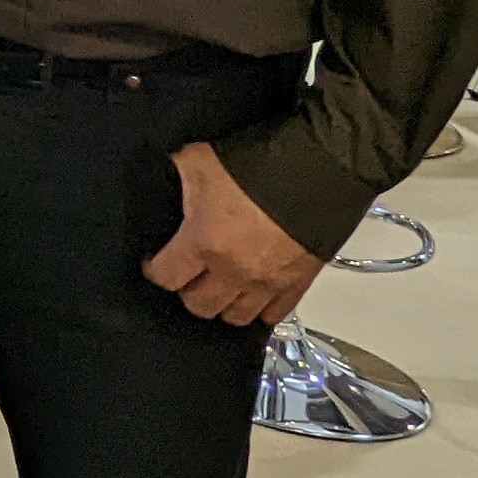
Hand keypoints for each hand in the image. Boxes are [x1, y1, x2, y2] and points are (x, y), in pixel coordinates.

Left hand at [141, 140, 324, 325]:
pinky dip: (262, 309)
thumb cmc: (264, 164)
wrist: (323, 167)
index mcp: (204, 243)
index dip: (154, 269)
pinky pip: (275, 314)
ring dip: (224, 304)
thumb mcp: (200, 160)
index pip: (165, 277)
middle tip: (188, 274)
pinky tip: (254, 295)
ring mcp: (269, 282)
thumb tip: (161, 175)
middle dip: (188, 291)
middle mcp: (234, 271)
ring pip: (237, 317)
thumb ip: (175, 175)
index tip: (155, 261)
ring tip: (220, 286)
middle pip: (199, 306)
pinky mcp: (299, 283)